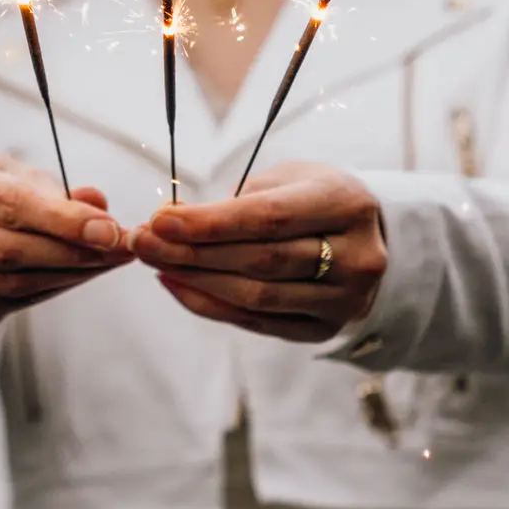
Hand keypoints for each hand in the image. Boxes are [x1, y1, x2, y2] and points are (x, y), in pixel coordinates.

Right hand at [0, 152, 132, 345]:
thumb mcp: (8, 175)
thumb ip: (52, 190)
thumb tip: (98, 204)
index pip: (9, 204)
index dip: (62, 220)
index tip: (109, 230)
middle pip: (8, 249)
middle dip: (71, 252)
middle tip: (118, 249)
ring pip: (11, 282)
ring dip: (68, 275)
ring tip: (106, 262)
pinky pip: (9, 302)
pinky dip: (51, 289)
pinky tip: (77, 275)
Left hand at [129, 161, 387, 342]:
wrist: (365, 239)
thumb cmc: (312, 199)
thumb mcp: (287, 179)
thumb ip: (236, 198)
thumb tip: (170, 220)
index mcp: (346, 205)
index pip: (269, 218)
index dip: (210, 222)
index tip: (160, 219)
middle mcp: (355, 257)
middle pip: (260, 261)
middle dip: (191, 252)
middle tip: (142, 241)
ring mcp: (344, 300)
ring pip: (256, 296)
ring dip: (195, 280)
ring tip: (154, 262)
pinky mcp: (324, 330)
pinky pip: (257, 323)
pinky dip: (210, 305)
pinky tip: (176, 284)